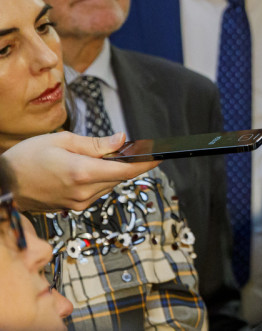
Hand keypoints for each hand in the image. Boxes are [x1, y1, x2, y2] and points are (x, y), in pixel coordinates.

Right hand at [4, 132, 159, 211]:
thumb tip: (121, 140)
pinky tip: (84, 170)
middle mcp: (83, 192)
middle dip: (126, 163)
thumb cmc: (27, 157)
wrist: (2, 182)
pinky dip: (97, 180)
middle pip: (119, 178)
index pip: (126, 171)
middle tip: (126, 148)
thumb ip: (95, 144)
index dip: (146, 163)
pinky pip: (95, 192)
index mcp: (82, 173)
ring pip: (108, 185)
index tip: (160, 156)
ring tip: (95, 157)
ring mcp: (77, 203)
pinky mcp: (72, 208)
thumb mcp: (61, 141)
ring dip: (109, 172)